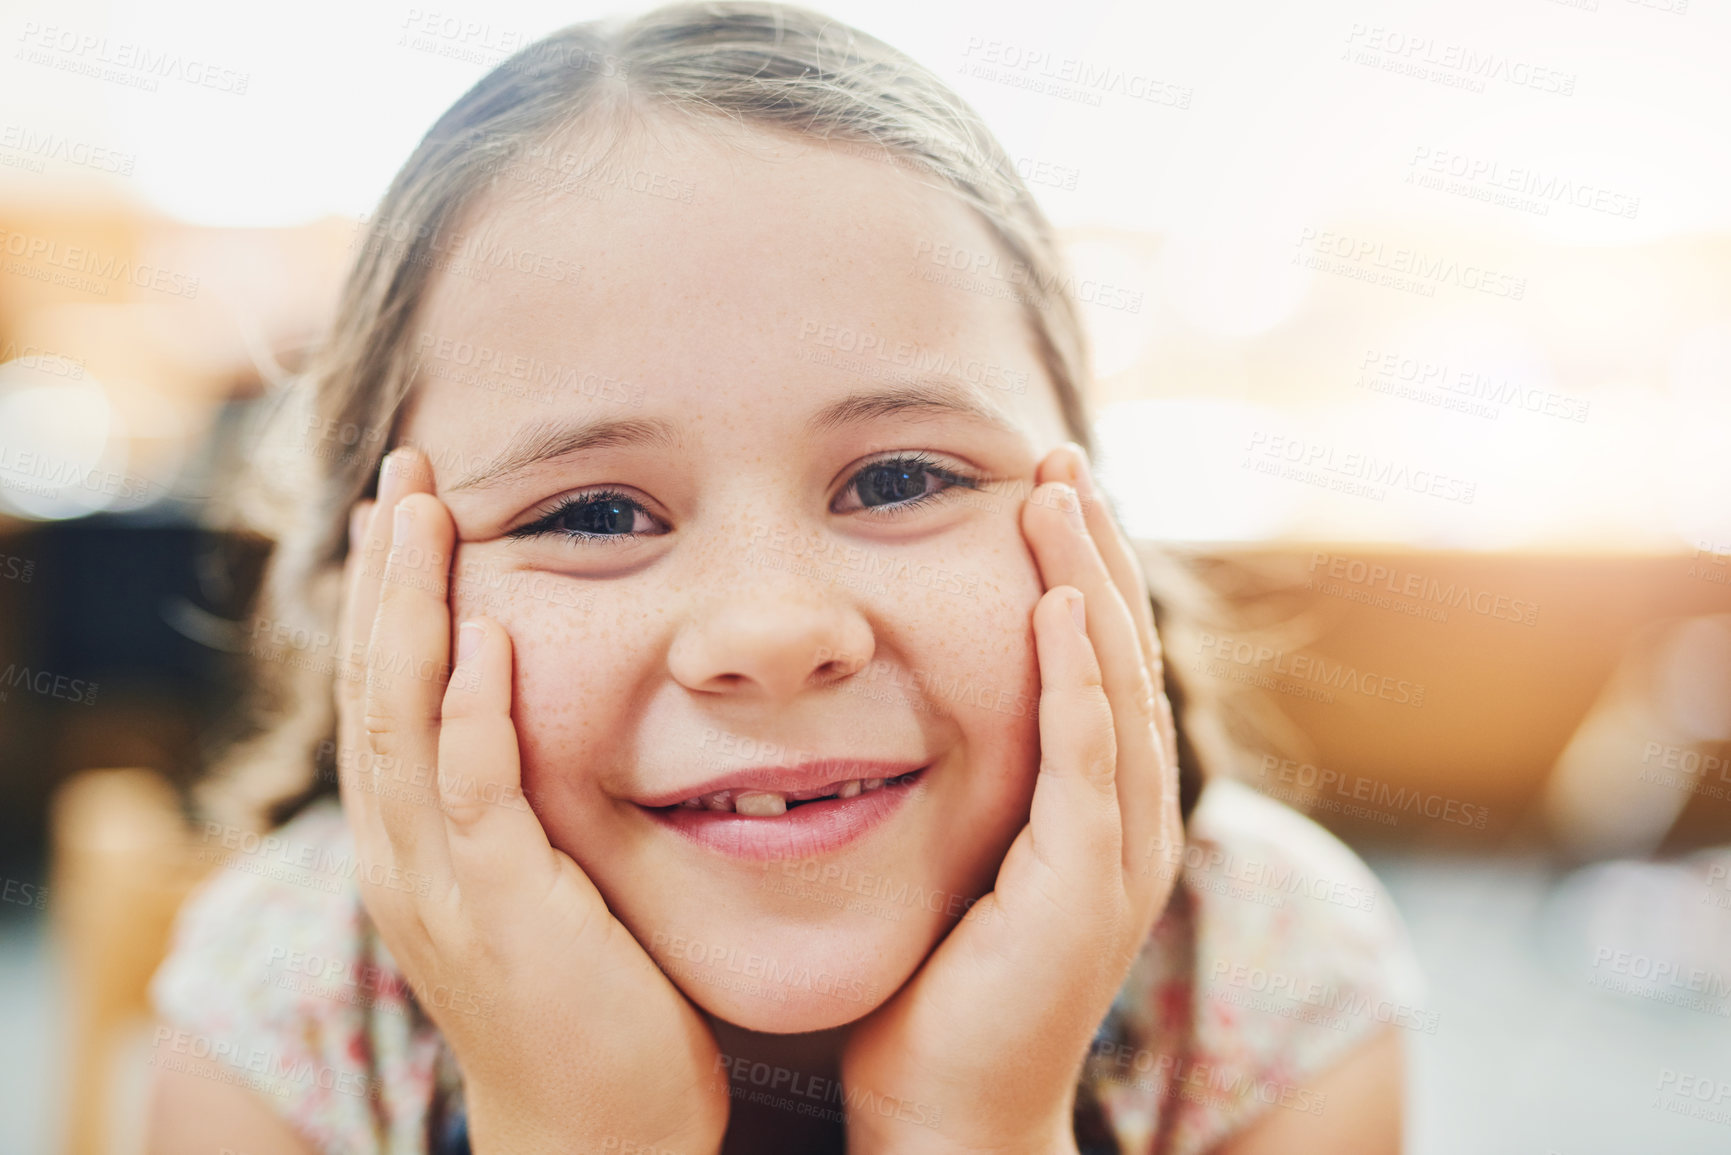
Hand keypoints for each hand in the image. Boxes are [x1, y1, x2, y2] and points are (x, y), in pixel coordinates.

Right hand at [335, 447, 728, 1154]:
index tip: (414, 510)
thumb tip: (567, 720)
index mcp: (420, 850)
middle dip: (385, 575)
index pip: (390, 699)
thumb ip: (540, 804)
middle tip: (403, 471)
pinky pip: (474, 791)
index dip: (393, 601)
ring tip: (420, 509)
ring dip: (410, 608)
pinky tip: (484, 630)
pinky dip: (471, 705)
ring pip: (401, 721)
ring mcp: (444, 888)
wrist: (601, 1138)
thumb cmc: (597, 1012)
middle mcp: (408, 861)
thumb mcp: (553, 887)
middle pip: (374, 688)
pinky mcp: (503, 912)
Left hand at [840, 444, 1183, 1153]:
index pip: (1095, 662)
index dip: (1076, 569)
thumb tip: (881, 701)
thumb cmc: (931, 991)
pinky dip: (1078, 683)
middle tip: (1060, 458)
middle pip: (1122, 654)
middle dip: (1096, 551)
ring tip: (1061, 496)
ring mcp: (1114, 857)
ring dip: (1091, 586)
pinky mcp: (1083, 890)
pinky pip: (1089, 766)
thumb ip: (948, 780)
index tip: (1039, 486)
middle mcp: (1123, 822)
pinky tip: (1057, 610)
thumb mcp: (947, 857)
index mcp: (1093, 810)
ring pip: (1118, 689)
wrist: (943, 1111)